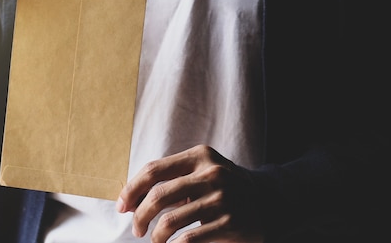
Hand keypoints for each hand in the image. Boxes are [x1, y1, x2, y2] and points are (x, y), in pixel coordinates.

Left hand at [116, 145, 264, 242]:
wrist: (269, 200)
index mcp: (200, 156)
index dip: (131, 189)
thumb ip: (171, 180)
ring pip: (170, 221)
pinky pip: (188, 239)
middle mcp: (211, 174)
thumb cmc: (224, 187)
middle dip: (139, 216)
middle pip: (158, 195)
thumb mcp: (203, 172)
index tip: (121, 206)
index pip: (154, 170)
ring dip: (155, 236)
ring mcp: (222, 198)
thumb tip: (130, 200)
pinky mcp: (229, 222)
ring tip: (156, 240)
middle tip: (137, 229)